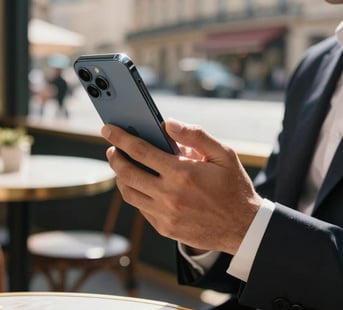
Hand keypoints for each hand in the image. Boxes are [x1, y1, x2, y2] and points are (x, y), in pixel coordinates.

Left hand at [101, 119, 261, 254]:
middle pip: (126, 173)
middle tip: (112, 149)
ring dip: (120, 177)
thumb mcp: (223, 154)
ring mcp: (165, 215)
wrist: (243, 227)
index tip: (108, 129)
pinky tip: (140, 185)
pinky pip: (140, 208)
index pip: (140, 151)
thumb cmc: (233, 186)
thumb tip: (168, 124)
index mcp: (182, 173)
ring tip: (122, 166)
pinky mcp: (165, 228)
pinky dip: (135, 193)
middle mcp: (169, 195)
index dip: (120, 138)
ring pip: (129, 193)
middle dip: (114, 157)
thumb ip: (196, 135)